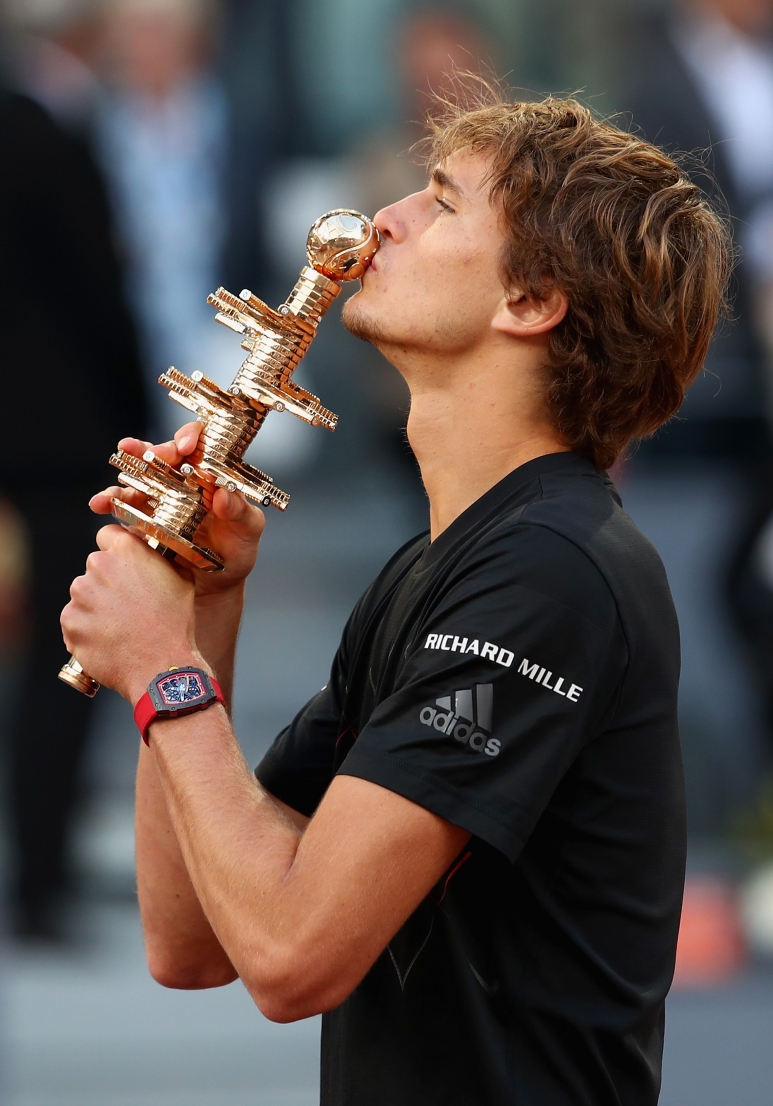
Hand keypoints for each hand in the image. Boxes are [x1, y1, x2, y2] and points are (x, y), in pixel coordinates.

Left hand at [61, 523, 200, 703]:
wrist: (161, 665)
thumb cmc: (174, 623)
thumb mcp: (181, 578)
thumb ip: (159, 557)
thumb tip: (151, 551)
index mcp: (126, 549)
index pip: (107, 535)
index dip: (117, 551)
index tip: (123, 566)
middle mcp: (99, 566)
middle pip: (96, 567)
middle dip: (107, 582)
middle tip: (127, 605)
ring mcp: (81, 594)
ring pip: (84, 595)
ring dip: (96, 606)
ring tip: (120, 627)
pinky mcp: (70, 621)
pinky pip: (75, 621)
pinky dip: (87, 629)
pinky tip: (109, 640)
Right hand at [89, 422, 265, 597]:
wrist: (209, 586)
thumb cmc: (234, 554)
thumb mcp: (247, 533)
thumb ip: (241, 513)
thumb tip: (224, 492)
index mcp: (211, 475)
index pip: (201, 443)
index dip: (192, 436)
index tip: (187, 447)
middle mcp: (182, 479)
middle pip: (165, 452)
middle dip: (156, 449)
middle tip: (154, 455)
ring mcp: (158, 495)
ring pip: (139, 472)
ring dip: (127, 467)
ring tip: (120, 467)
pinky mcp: (138, 514)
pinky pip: (120, 502)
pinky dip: (108, 500)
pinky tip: (100, 503)